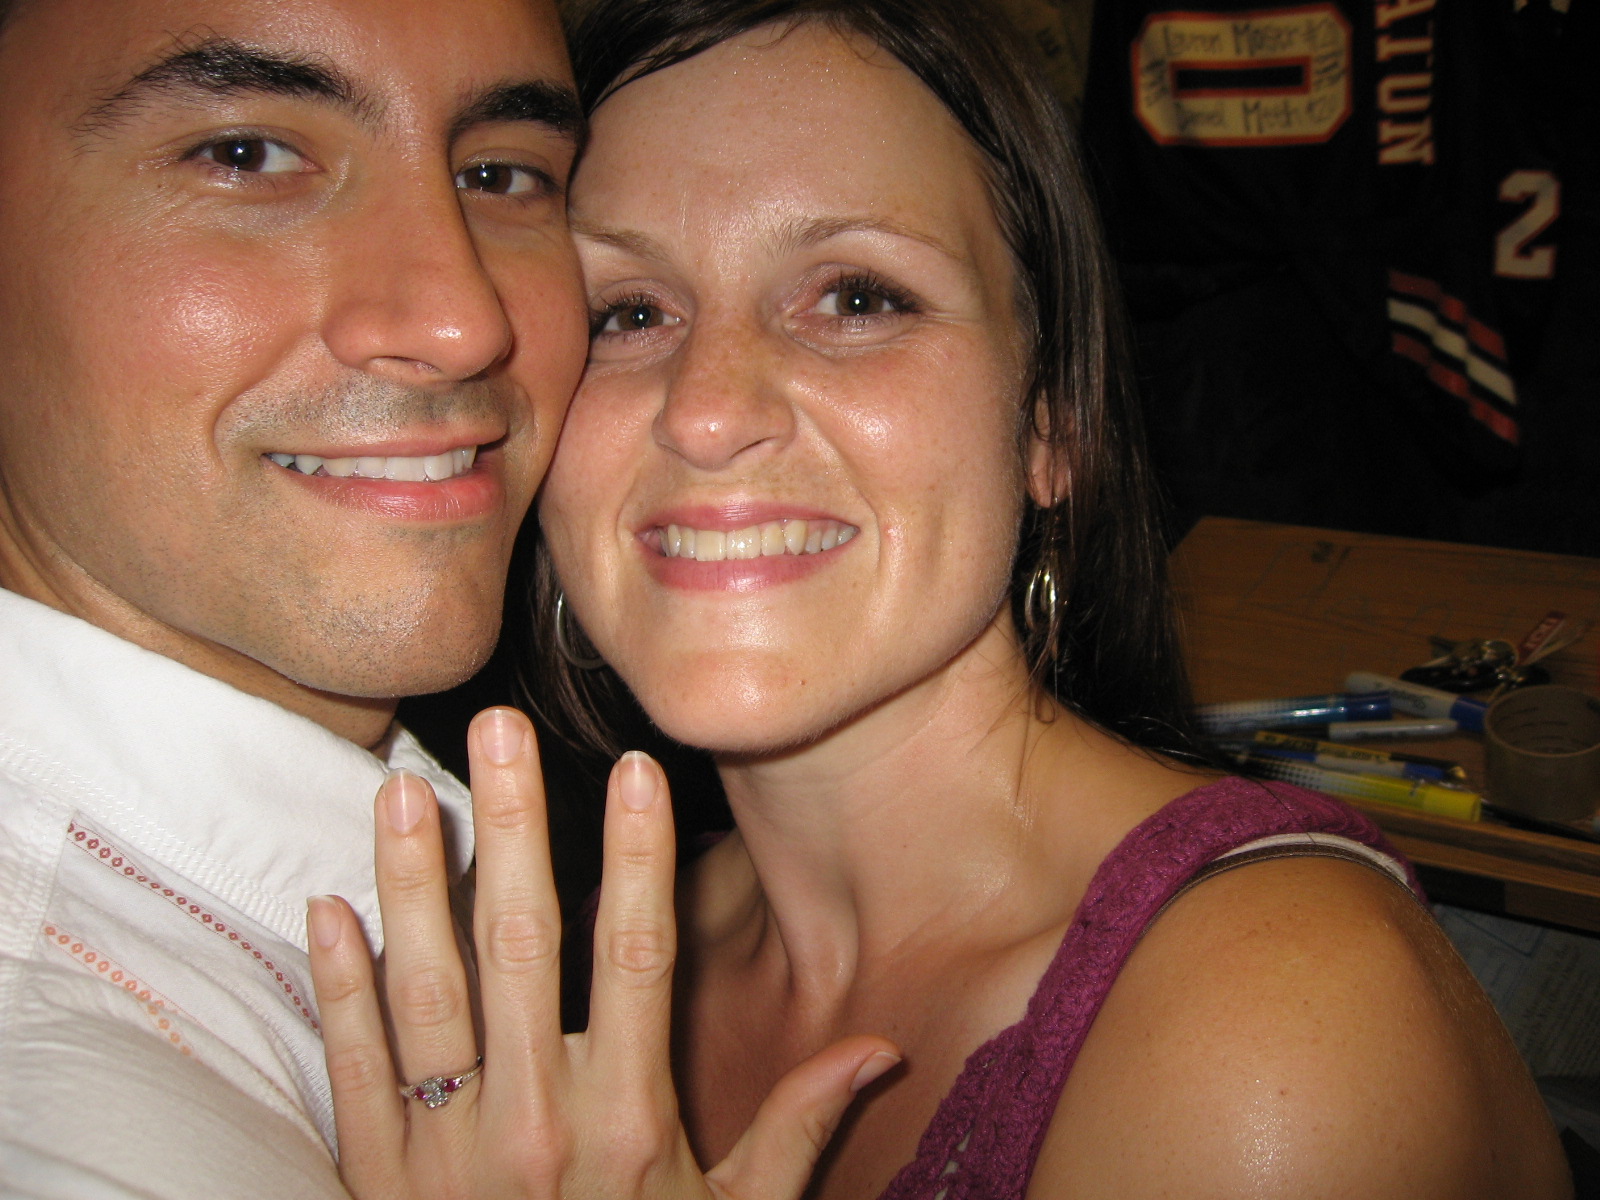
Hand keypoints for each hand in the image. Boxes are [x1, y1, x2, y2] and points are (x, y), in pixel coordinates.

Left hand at [307, 706, 897, 1199]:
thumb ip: (797, 1129)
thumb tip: (877, 1048)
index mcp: (626, 1121)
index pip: (634, 959)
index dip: (638, 858)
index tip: (638, 771)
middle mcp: (531, 1123)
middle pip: (519, 948)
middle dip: (510, 827)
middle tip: (496, 728)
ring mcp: (443, 1150)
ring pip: (424, 991)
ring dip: (410, 882)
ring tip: (401, 787)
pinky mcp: (376, 1180)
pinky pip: (352, 1071)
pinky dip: (337, 989)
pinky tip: (326, 908)